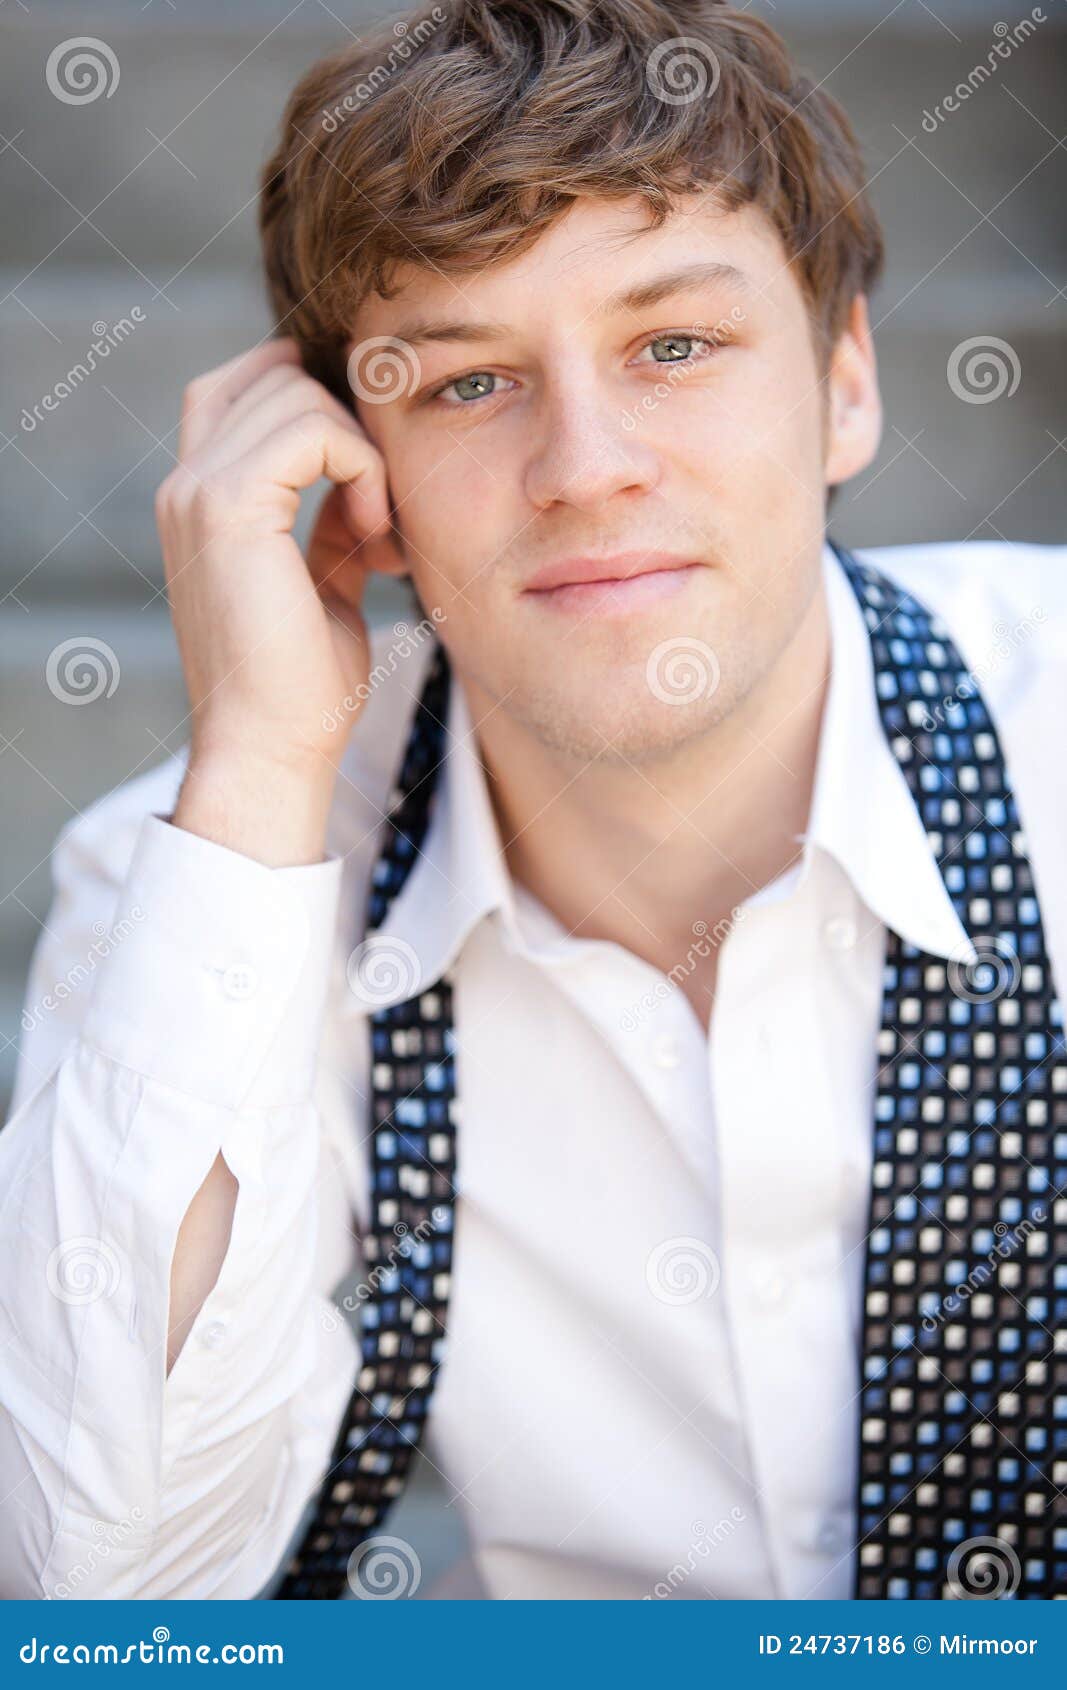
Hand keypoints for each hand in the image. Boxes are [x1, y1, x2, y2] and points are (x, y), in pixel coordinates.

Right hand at [156, 337, 404, 781]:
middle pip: (274, 375)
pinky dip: (364, 469)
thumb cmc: (301, 686)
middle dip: (350, 424)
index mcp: (200, 499)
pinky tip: (376, 535)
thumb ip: (332, 525)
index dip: (318, 402)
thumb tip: (363, 480)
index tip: (374, 475)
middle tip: (384, 507)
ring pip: (297, 393)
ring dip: (362, 451)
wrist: (270, 748)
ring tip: (380, 532)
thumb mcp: (324, 584)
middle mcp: (187, 484)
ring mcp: (198, 489)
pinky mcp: (227, 505)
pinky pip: (314, 430)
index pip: (246, 387)